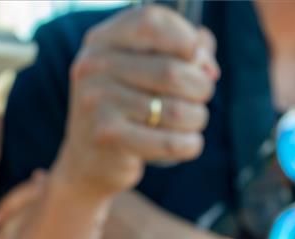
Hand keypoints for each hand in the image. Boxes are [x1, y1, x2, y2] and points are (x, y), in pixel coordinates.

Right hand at [54, 5, 218, 197]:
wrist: (87, 160)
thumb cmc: (126, 108)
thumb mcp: (144, 71)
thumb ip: (181, 52)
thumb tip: (207, 65)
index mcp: (102, 41)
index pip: (151, 22)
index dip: (185, 38)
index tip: (198, 59)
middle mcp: (94, 66)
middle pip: (171, 71)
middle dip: (200, 87)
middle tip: (201, 98)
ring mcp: (97, 102)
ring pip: (175, 110)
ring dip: (197, 118)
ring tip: (193, 122)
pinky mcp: (108, 137)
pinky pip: (169, 142)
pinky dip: (190, 144)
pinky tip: (189, 143)